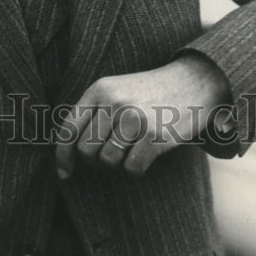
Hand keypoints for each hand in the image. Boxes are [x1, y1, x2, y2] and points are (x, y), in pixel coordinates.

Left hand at [54, 53, 230, 179]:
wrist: (192, 82)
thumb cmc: (149, 93)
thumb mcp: (116, 91)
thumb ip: (92, 114)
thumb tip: (67, 156)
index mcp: (100, 89)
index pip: (69, 129)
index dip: (63, 155)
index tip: (65, 173)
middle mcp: (114, 101)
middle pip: (86, 150)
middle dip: (96, 160)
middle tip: (114, 154)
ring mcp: (134, 117)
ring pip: (108, 161)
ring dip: (118, 164)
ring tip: (132, 150)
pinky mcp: (154, 135)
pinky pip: (131, 169)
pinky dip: (136, 170)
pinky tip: (146, 155)